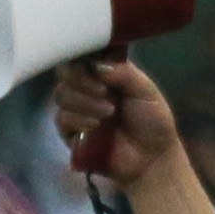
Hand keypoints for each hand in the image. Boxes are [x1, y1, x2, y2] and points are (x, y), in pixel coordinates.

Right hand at [51, 58, 179, 186]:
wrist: (153, 158)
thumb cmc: (153, 122)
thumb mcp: (146, 92)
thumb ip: (124, 73)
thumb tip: (97, 64)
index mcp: (103, 73)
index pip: (81, 55)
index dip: (82, 57)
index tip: (97, 68)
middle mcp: (86, 87)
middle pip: (65, 72)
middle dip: (82, 80)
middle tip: (104, 92)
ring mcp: (76, 108)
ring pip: (62, 94)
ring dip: (85, 102)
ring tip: (109, 113)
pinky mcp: (69, 130)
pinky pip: (62, 118)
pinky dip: (78, 120)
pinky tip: (95, 126)